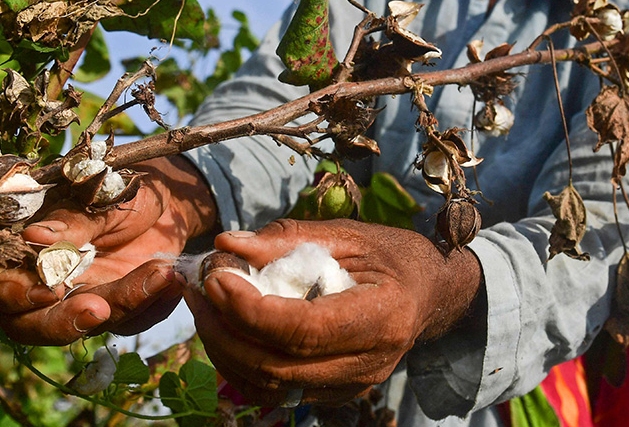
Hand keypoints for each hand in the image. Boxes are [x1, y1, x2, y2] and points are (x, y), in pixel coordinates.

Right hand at [0, 155, 215, 344]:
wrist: (166, 200)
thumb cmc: (122, 188)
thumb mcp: (99, 197)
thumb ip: (69, 221)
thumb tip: (33, 236)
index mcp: (20, 245)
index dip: (11, 292)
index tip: (51, 289)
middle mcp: (38, 280)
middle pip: (23, 324)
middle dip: (60, 323)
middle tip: (100, 310)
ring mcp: (74, 299)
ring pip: (78, 327)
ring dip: (120, 308)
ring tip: (160, 275)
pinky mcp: (111, 311)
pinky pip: (125, 323)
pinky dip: (150, 306)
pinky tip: (171, 277)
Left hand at [183, 219, 480, 405]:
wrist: (429, 292)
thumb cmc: (391, 255)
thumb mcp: (347, 234)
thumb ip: (287, 239)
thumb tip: (226, 245)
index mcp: (382, 315)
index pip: (303, 329)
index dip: (250, 309)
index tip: (216, 278)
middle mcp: (371, 361)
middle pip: (279, 366)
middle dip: (226, 331)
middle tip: (200, 291)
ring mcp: (354, 385)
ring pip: (271, 388)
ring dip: (226, 351)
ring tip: (206, 310)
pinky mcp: (336, 394)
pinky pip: (278, 393)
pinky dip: (243, 368)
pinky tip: (228, 333)